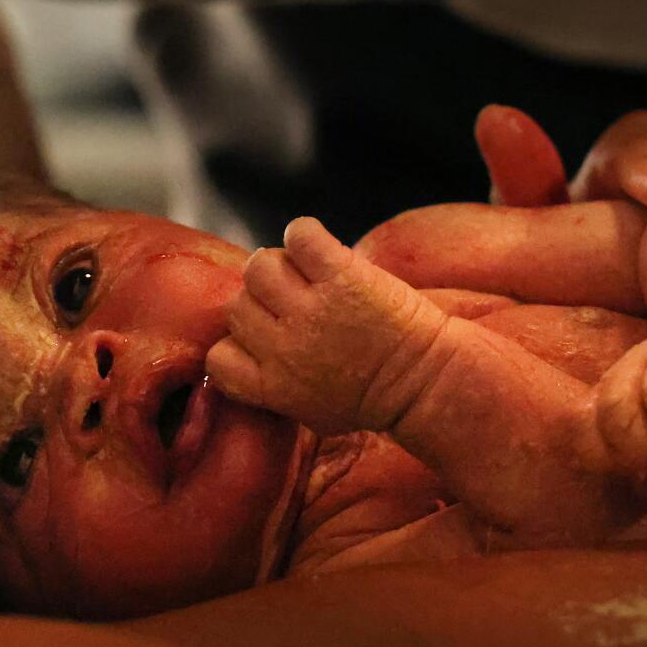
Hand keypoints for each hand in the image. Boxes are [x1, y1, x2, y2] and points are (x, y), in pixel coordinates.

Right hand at [209, 217, 450, 434]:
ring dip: (279, 266)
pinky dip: (304, 234)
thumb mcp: (309, 412)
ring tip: (306, 274)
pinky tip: (318, 249)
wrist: (429, 383)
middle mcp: (283, 347)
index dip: (238, 342)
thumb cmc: (372, 398)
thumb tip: (240, 357)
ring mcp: (311, 310)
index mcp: (271, 384)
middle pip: (237, 305)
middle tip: (296, 303)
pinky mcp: (340, 276)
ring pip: (258, 266)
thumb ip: (269, 386)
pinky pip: (298, 235)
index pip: (217, 356)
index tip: (265, 340)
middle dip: (263, 303)